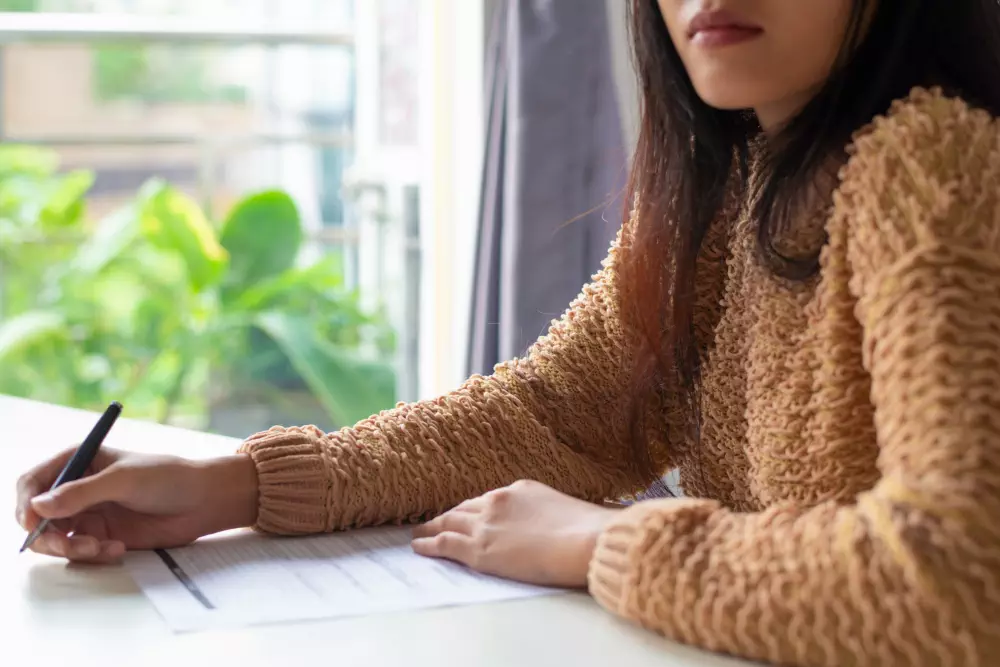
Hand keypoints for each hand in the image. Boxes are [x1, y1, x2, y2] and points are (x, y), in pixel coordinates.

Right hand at [15, 447, 257, 562]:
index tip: (32, 523)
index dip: (26, 503)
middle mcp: (78, 488)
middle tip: (70, 546)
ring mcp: (89, 513)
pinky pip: (80, 552)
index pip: (33, 482)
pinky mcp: (102, 535)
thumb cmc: (169, 477)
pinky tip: (118, 549)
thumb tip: (39, 506)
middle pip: (37, 517)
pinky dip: (92, 555)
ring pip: (56, 539)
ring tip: (101, 548)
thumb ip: (82, 493)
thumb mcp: (124, 480)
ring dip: (72, 549)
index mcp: (79, 461)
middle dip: (48, 536)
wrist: (203, 501)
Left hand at [411, 480, 618, 587]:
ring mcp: (486, 524)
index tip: (467, 515)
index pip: (489, 501)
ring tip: (420, 532)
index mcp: (519, 489)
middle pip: (464, 508)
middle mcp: (497, 501)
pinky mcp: (479, 549)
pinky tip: (418, 546)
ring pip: (449, 522)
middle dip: (449, 515)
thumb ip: (545, 515)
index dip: (474, 509)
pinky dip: (427, 543)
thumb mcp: (563, 510)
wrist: (585, 541)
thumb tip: (551, 527)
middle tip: (434, 521)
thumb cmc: (586, 530)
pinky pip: (444, 543)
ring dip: (432, 527)